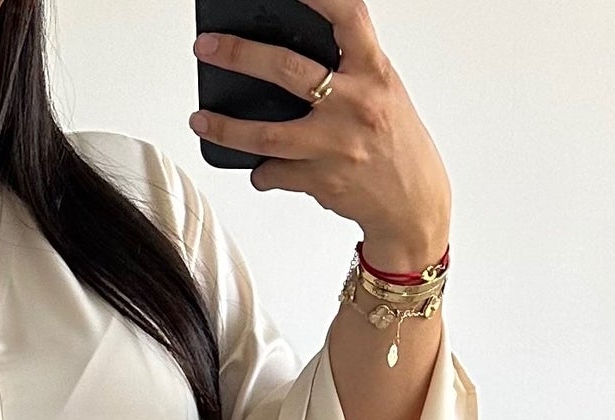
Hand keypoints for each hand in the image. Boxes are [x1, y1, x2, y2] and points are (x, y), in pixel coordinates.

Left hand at [190, 0, 450, 268]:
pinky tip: (260, 170)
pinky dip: (263, 172)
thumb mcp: (383, 91)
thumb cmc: (396, 143)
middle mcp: (356, 104)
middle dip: (239, 55)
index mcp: (374, 71)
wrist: (414, 205)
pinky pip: (276, 173)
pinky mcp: (322, 181)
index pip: (347, 17)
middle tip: (207, 47)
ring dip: (226, 128)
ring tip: (201, 120)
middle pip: (287, 70)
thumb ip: (347, 69)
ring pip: (266, 135)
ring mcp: (336, 145)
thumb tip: (290, 55)